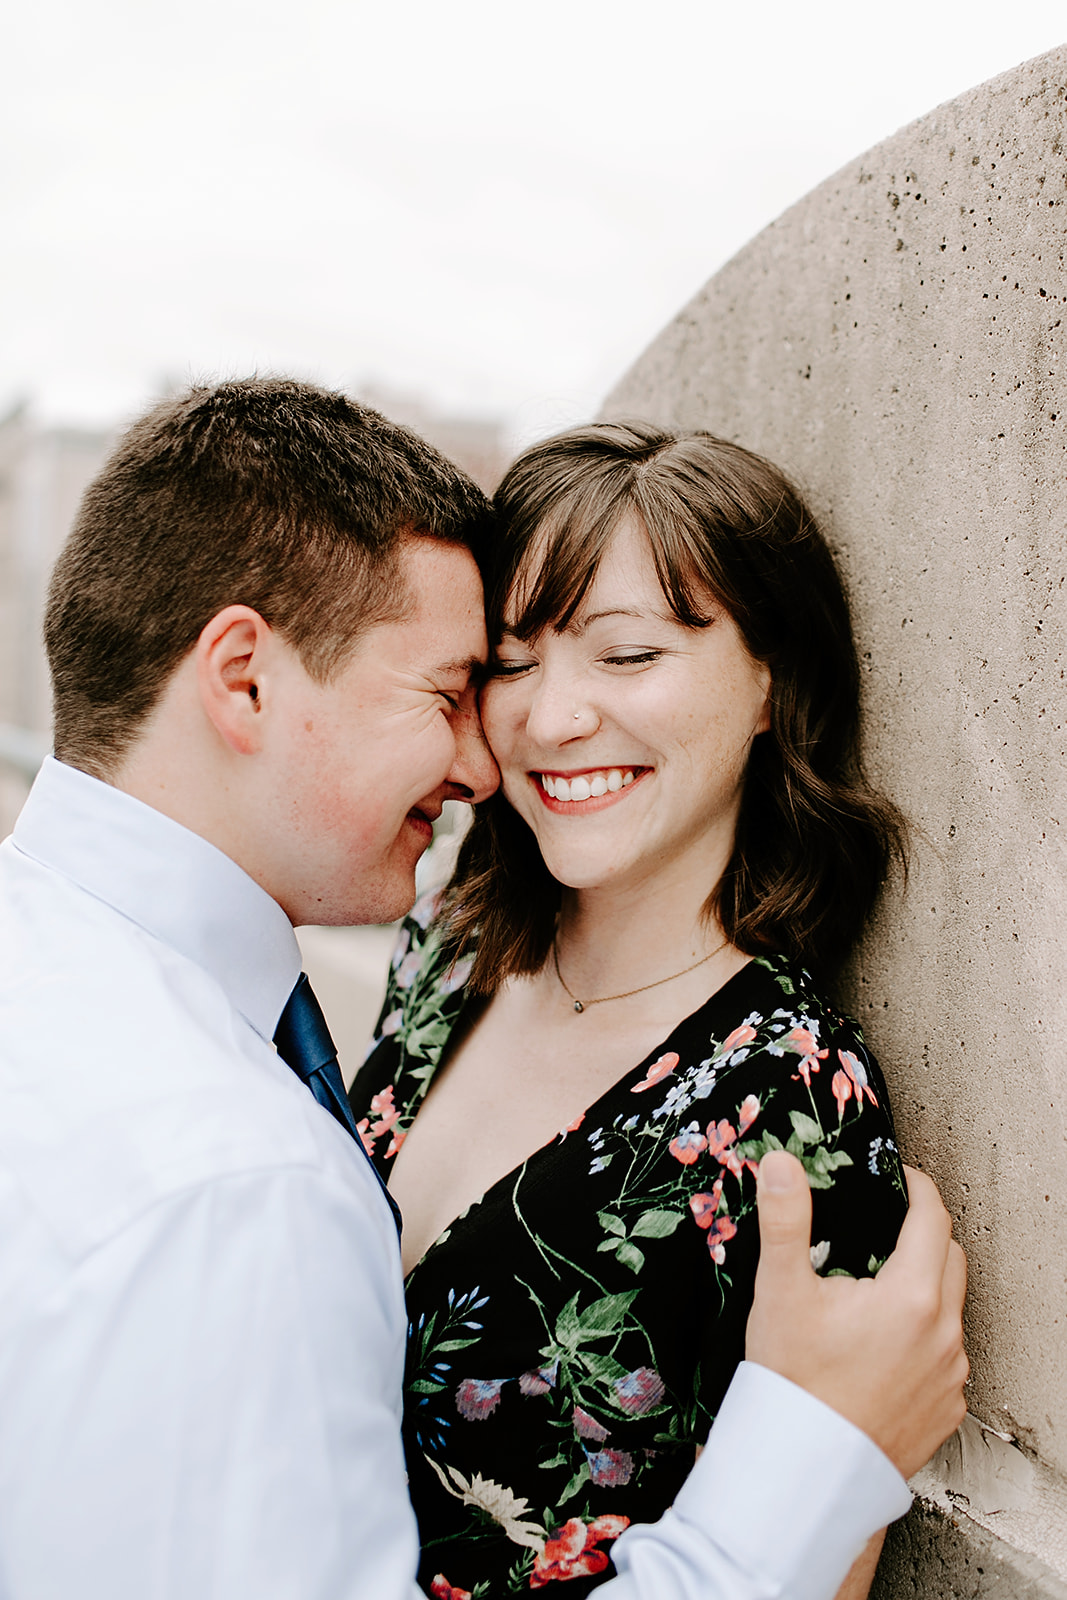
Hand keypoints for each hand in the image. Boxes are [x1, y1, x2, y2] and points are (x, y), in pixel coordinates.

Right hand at [746, 1150, 967, 1479]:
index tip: (899, 1178)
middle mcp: (942, 1336)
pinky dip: (923, 1337)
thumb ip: (785, 1220)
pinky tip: (883, 1344)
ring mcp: (948, 1376)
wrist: (806, 1469)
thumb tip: (781, 1165)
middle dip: (923, 1233)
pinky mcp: (945, 1408)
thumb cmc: (795, 1384)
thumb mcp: (781, 1291)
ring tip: (876, 1289)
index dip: (916, 1188)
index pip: (932, 1218)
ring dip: (924, 1288)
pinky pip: (945, 1356)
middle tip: (884, 1227)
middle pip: (950, 1258)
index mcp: (911, 1298)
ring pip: (950, 1309)